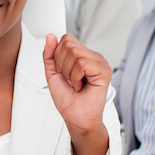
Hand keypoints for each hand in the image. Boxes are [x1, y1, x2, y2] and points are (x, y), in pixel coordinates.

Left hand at [43, 34, 109, 154]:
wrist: (75, 118)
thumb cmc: (67, 99)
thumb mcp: (52, 73)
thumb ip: (50, 54)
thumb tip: (51, 36)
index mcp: (83, 55)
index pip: (65, 39)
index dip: (58, 56)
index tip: (64, 73)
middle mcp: (93, 56)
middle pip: (69, 44)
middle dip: (62, 65)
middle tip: (70, 80)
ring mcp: (100, 63)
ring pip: (75, 53)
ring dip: (69, 73)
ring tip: (76, 84)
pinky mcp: (104, 71)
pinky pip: (82, 64)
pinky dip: (76, 78)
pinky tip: (81, 86)